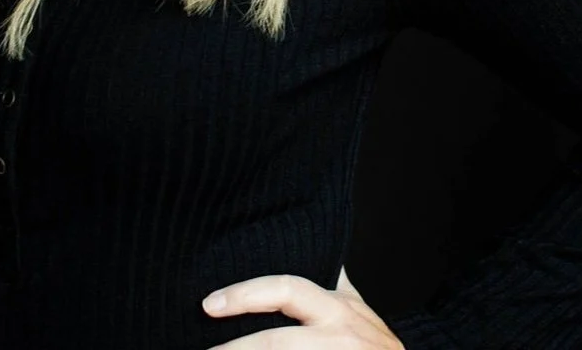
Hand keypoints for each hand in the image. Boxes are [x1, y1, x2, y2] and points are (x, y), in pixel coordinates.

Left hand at [202, 266, 404, 348]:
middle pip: (277, 341)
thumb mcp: (353, 308)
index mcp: (336, 308)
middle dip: (236, 349)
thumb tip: (304, 243)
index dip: (245, 295)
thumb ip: (329, 281)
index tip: (209, 303)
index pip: (284, 290)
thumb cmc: (371, 344)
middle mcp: (338, 334)